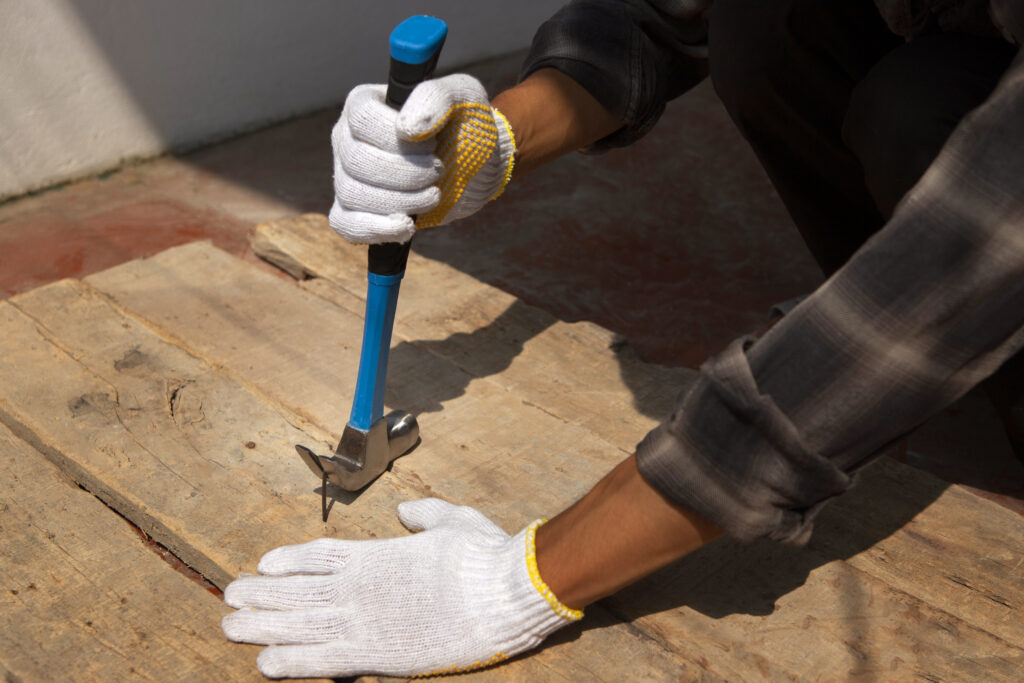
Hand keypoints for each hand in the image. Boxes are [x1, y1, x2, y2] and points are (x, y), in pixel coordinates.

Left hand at [221, 499, 580, 677]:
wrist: (502, 593)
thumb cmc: (483, 556)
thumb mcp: (453, 520)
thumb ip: (423, 514)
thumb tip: (405, 511)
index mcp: (377, 554)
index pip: (317, 556)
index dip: (287, 561)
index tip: (262, 565)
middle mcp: (360, 586)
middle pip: (297, 590)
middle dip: (260, 595)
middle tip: (230, 597)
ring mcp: (364, 620)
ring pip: (299, 623)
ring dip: (261, 625)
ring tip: (230, 626)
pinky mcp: (377, 655)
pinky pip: (322, 660)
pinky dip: (290, 661)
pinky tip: (264, 663)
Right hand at [329, 74, 515, 243]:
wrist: (476, 165)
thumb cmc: (466, 123)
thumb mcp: (462, 96)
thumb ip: (436, 98)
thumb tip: (407, 129)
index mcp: (363, 103)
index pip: (363, 120)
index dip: (397, 138)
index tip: (431, 144)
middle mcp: (347, 138)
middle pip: (357, 161)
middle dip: (406, 174)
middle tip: (438, 171)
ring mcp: (346, 175)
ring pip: (353, 194)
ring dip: (400, 201)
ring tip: (433, 195)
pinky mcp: (356, 209)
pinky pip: (347, 225)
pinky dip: (377, 230)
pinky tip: (406, 226)